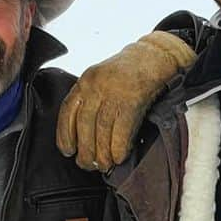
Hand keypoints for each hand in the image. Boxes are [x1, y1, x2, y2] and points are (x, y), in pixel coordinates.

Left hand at [56, 31, 194, 170]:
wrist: (155, 55)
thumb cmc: (130, 72)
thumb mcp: (103, 80)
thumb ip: (92, 101)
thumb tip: (85, 136)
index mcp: (86, 80)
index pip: (68, 111)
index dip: (65, 134)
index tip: (67, 151)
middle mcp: (96, 85)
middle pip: (85, 124)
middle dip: (85, 149)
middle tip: (87, 165)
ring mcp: (114, 92)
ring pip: (102, 129)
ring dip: (102, 153)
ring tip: (104, 166)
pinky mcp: (132, 99)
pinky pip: (121, 129)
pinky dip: (118, 147)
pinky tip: (118, 157)